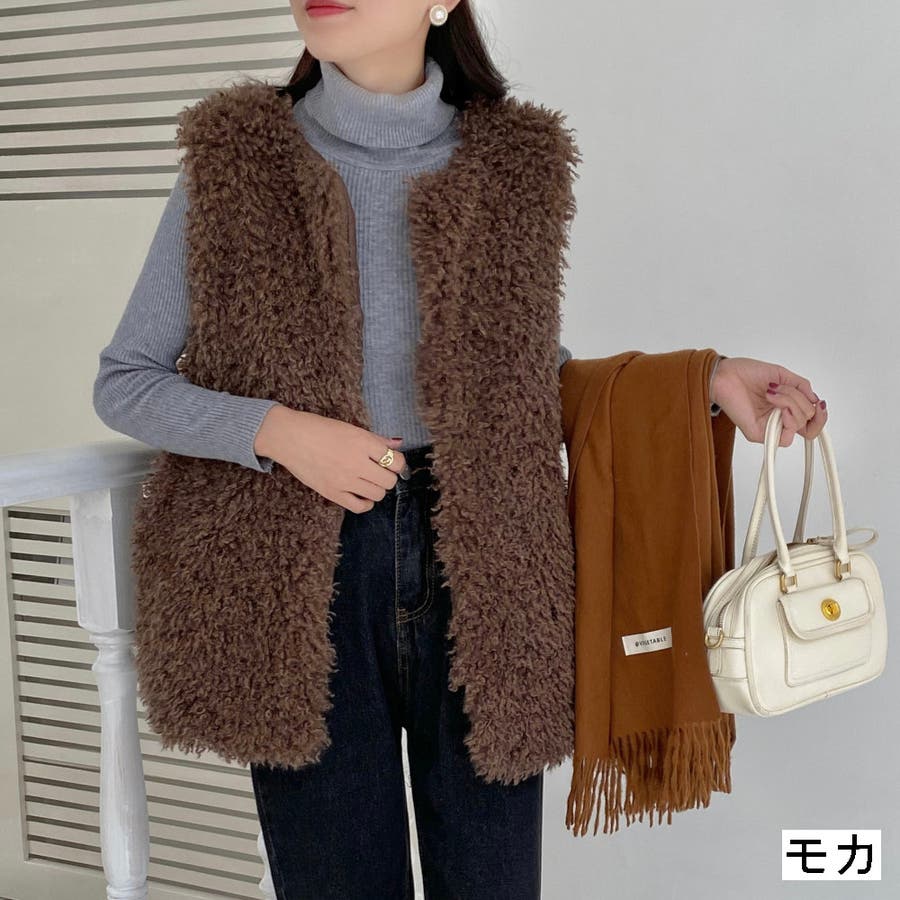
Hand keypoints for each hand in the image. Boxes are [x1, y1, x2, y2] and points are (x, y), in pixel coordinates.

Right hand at [254, 404, 406, 511]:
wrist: (289, 437)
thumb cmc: (319, 429)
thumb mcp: (351, 428)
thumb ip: (376, 439)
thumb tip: (397, 444)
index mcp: (363, 443)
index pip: (396, 461)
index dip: (397, 462)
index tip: (392, 462)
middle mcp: (356, 463)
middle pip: (389, 481)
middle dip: (388, 476)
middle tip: (380, 471)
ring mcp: (344, 480)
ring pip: (378, 495)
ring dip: (378, 489)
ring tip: (369, 481)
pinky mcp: (332, 493)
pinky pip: (359, 507)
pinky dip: (366, 503)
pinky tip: (362, 494)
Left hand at [711, 356, 827, 446]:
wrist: (725, 374)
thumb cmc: (747, 373)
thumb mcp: (782, 375)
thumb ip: (801, 387)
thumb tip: (816, 400)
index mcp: (785, 407)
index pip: (811, 422)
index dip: (821, 416)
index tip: (820, 403)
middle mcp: (779, 419)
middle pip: (808, 420)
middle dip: (799, 399)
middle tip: (780, 388)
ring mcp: (769, 427)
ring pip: (799, 425)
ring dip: (791, 403)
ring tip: (772, 392)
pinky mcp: (759, 434)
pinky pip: (785, 438)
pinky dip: (788, 419)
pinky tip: (778, 407)